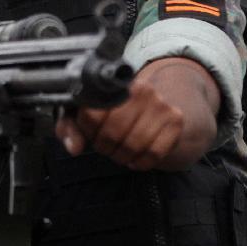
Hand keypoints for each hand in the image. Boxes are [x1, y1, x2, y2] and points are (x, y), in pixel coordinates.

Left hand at [56, 79, 183, 170]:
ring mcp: (160, 104)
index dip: (88, 131)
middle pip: (113, 131)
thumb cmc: (115, 113)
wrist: (156, 109)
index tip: (91, 134)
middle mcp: (140, 89)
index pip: (92, 113)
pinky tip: (136, 158)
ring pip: (133, 144)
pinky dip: (141, 162)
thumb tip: (74, 148)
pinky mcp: (175, 120)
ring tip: (119, 153)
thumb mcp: (88, 115)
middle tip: (105, 147)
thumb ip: (71, 128)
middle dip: (104, 147)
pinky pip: (154, 153)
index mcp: (114, 83)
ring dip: (122, 157)